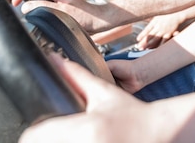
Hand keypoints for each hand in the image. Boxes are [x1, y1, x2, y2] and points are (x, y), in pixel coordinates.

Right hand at [11, 0, 112, 32]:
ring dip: (33, 6)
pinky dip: (40, 11)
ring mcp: (60, 0)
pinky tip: (40, 19)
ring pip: (41, 0)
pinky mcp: (63, 7)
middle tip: (18, 8)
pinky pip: (47, 6)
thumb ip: (43, 8)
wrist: (101, 21)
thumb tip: (26, 6)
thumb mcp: (62, 13)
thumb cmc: (87, 17)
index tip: (15, 1)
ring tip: (27, 14)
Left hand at [18, 55, 154, 142]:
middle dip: (43, 139)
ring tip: (66, 138)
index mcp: (86, 130)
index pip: (36, 135)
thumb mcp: (104, 93)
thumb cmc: (132, 115)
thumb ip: (77, 77)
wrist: (159, 133)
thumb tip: (54, 60)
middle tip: (56, 134)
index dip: (35, 132)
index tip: (41, 128)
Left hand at [136, 14, 181, 49]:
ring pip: (155, 39)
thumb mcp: (157, 17)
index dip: (142, 35)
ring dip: (149, 45)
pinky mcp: (169, 34)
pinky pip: (163, 41)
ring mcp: (164, 31)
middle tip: (139, 47)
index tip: (137, 39)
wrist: (177, 16)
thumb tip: (145, 31)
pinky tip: (155, 50)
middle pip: (150, 36)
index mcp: (155, 22)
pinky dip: (159, 46)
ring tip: (145, 49)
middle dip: (144, 42)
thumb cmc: (166, 16)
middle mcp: (158, 26)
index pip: (147, 29)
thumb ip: (151, 24)